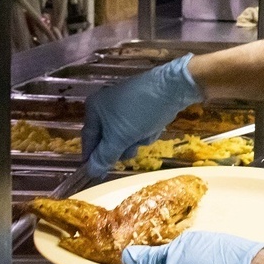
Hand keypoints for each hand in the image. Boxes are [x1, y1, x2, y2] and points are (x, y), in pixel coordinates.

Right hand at [81, 53, 203, 177]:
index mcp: (95, 108)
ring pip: (127, 136)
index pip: (89, 139)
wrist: (174, 88)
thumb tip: (91, 173)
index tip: (98, 175)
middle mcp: (107, 105)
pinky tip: (156, 125)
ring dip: (138, 139)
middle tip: (132, 146)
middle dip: (124, 146)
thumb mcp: (120, 138)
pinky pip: (140, 128)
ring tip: (146, 131)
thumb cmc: (141, 111)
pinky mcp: (143, 107)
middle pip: (109, 140)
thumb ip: (104, 156)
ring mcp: (126, 105)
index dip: (92, 158)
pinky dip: (147, 131)